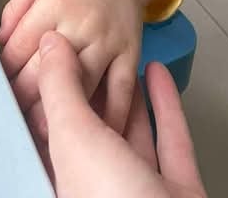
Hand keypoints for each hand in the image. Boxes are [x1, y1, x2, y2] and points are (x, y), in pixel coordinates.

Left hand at [0, 0, 142, 137]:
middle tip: (12, 120)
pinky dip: (108, 117)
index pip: (20, 48)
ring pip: (82, 86)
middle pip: (47, 70)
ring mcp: (107, 41)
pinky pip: (121, 93)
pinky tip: (92, 134)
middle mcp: (80, 23)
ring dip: (60, 114)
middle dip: (26, 98)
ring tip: (42, 135)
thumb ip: (13, 14)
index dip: (5, 73)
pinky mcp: (130, 55)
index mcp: (52, 4)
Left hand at [39, 31, 206, 197]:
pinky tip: (158, 74)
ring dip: (130, 97)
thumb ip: (60, 88)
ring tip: (123, 61)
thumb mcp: (74, 138)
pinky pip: (170, 141)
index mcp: (66, 181)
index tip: (54, 54)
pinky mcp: (179, 192)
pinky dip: (165, 105)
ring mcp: (142, 192)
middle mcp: (100, 187)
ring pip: (133, 136)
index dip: (52, 92)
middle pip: (95, 132)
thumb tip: (48, 44)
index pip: (52, 130)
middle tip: (91, 51)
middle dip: (94, 93)